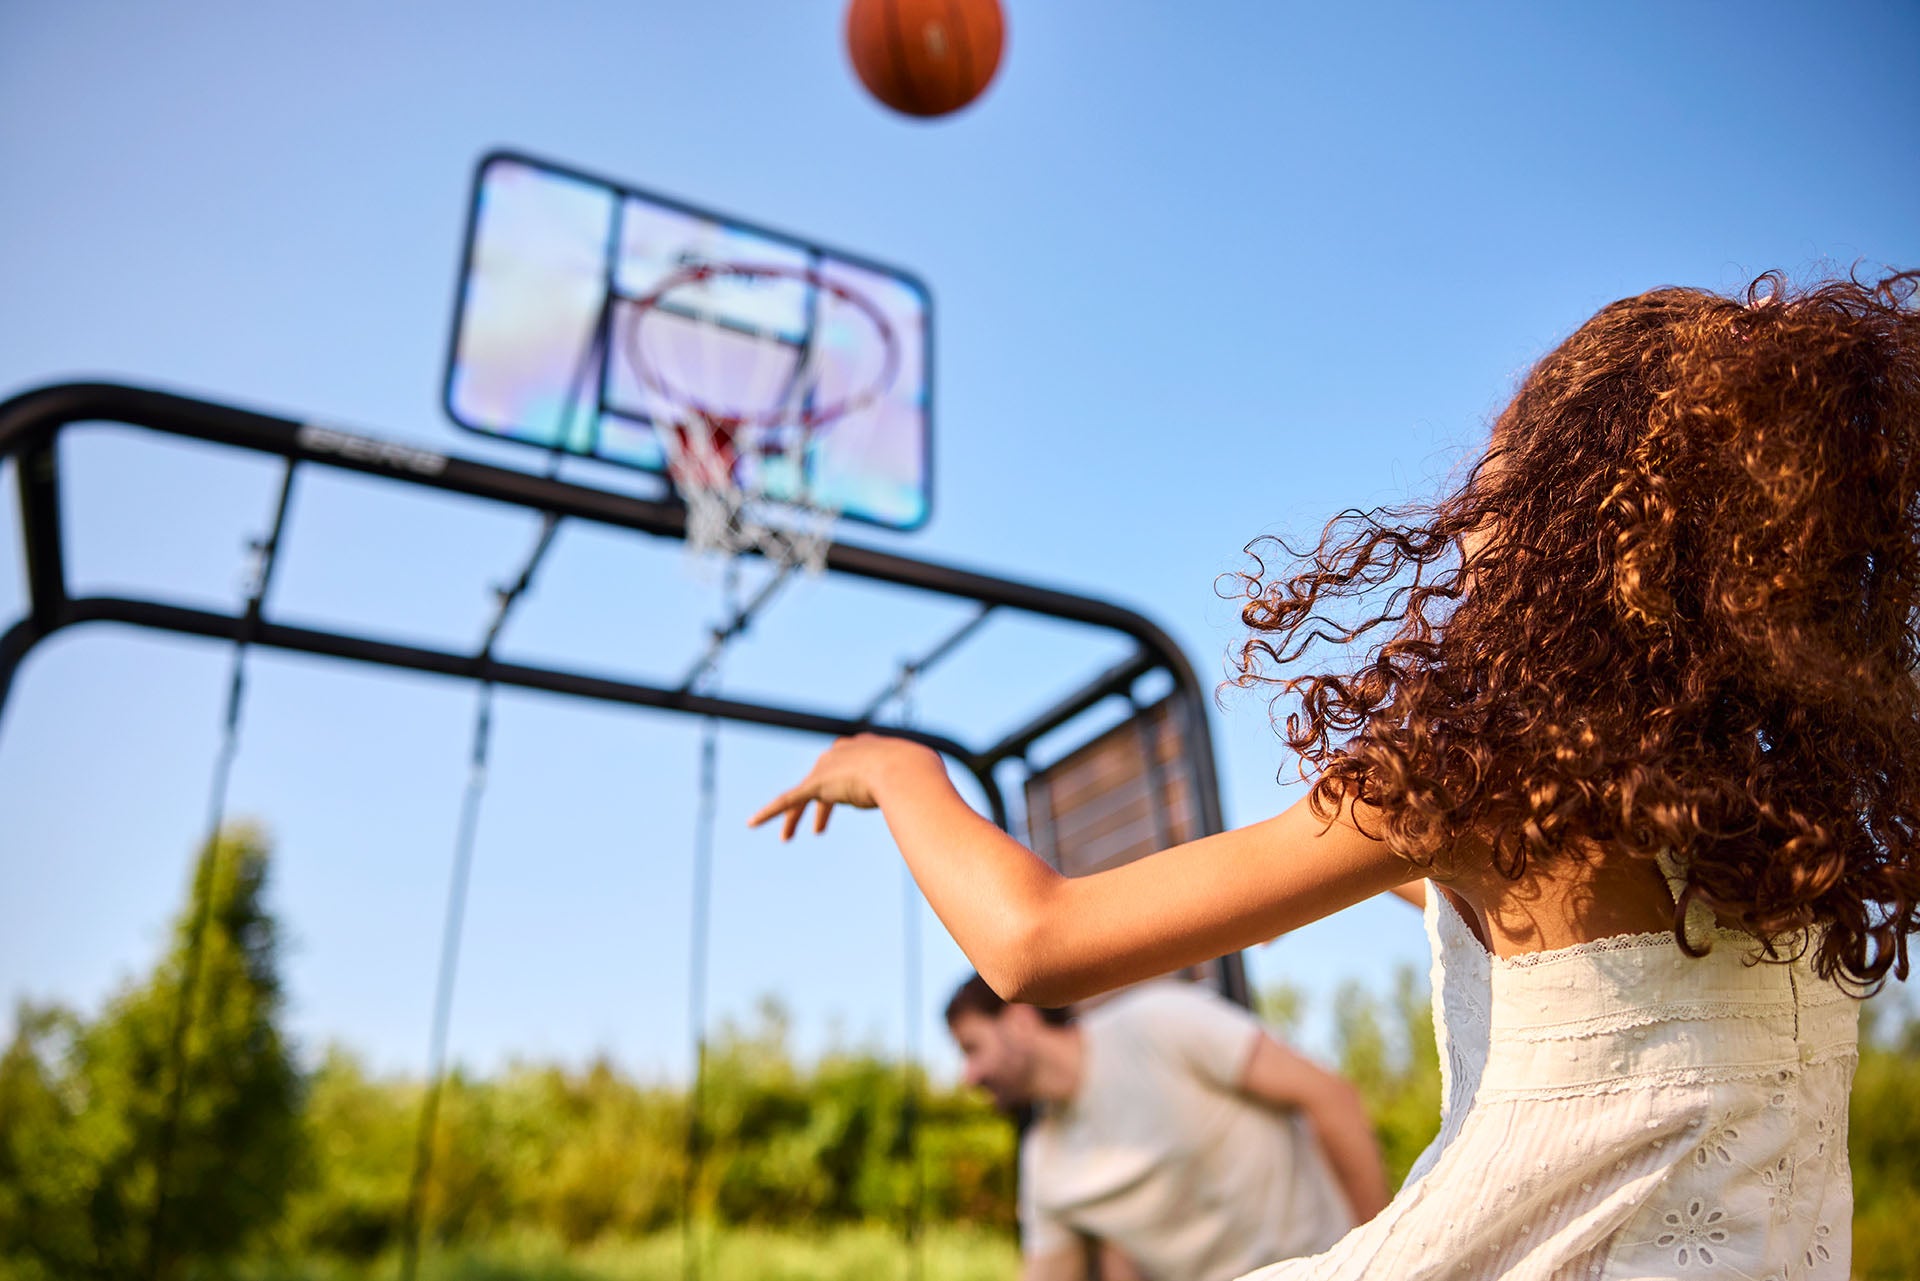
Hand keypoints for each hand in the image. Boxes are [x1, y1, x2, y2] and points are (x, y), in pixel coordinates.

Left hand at [748, 733, 940, 840]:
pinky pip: (788, 800)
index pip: (849, 767)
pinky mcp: (816, 785)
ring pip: (803, 796)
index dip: (847, 788)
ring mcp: (827, 768)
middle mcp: (841, 753)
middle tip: (819, 828)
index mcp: (866, 748)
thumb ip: (924, 792)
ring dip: (796, 818)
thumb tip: (939, 809)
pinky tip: (752, 823)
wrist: (906, 770)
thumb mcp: (925, 779)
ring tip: (789, 836)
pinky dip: (769, 813)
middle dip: (821, 806)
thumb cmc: (922, 774)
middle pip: (823, 781)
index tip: (849, 802)